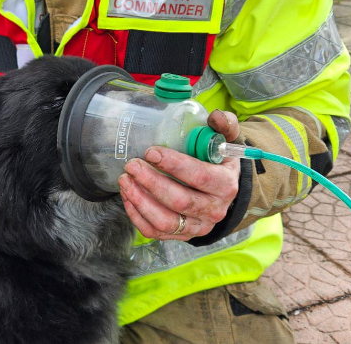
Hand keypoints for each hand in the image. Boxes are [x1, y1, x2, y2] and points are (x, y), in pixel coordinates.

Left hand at [118, 110, 240, 240]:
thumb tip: (216, 116)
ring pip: (164, 221)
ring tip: (125, 180)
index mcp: (226, 185)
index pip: (199, 176)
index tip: (150, 152)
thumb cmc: (218, 162)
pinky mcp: (182, 235)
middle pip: (179, 201)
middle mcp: (214, 210)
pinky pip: (155, 232)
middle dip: (151, 182)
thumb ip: (224, 125)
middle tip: (131, 165)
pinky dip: (136, 215)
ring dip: (140, 200)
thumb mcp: (226, 142)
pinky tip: (128, 196)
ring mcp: (198, 226)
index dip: (173, 165)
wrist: (222, 192)